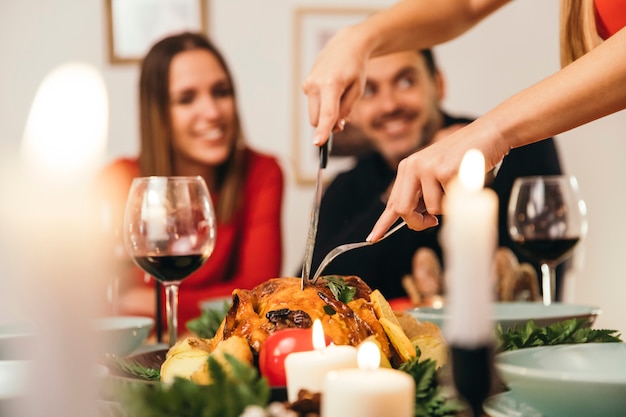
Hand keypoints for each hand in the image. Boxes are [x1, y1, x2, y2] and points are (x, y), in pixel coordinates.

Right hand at [302, 25, 372, 145]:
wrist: (346, 45)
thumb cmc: (355, 68)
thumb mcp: (358, 89)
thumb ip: (346, 110)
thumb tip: (336, 127)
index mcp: (332, 84)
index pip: (327, 113)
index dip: (323, 130)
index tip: (318, 144)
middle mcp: (316, 84)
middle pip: (317, 119)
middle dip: (328, 124)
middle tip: (343, 117)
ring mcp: (308, 83)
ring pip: (314, 114)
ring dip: (325, 114)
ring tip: (338, 97)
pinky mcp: (306, 84)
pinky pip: (313, 105)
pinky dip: (322, 104)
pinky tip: (331, 89)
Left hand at [368, 121, 506, 240]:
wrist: (487, 134)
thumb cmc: (463, 157)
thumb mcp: (435, 174)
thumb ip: (421, 195)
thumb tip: (414, 222)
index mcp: (407, 167)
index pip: (392, 201)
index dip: (383, 223)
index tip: (373, 238)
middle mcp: (413, 167)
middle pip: (403, 210)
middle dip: (417, 223)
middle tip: (429, 223)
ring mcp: (427, 169)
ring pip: (431, 210)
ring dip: (445, 207)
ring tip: (455, 187)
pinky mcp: (444, 173)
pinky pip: (447, 203)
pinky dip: (457, 200)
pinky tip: (464, 181)